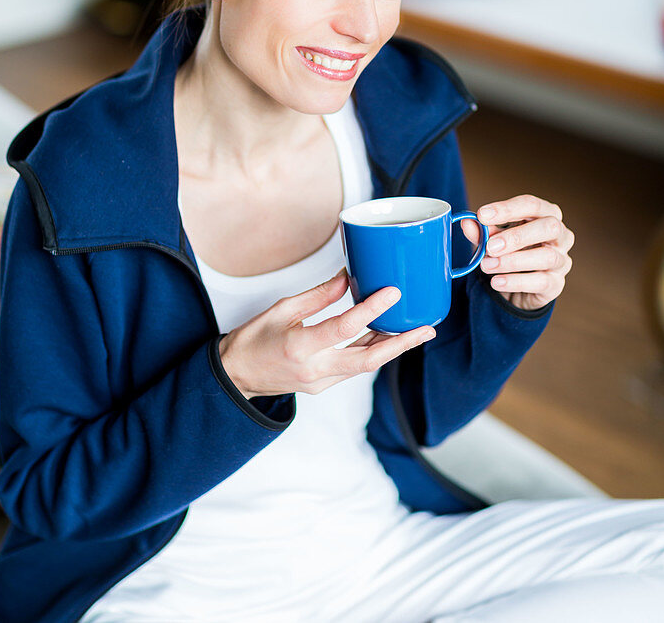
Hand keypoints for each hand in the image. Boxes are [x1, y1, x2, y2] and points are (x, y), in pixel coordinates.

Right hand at [218, 268, 435, 398]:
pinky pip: (354, 368)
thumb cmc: (253, 339)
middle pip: (368, 358)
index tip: (393, 293)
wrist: (236, 375)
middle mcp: (314, 368)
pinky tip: (385, 338)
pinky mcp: (323, 385)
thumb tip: (349, 278)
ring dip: (391, 348)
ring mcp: (320, 381)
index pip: (344, 326)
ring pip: (365, 365)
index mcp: (300, 345)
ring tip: (416, 332)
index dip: (372, 309)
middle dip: (401, 344)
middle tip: (426, 329)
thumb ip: (319, 296)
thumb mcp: (282, 309)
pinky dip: (372, 352)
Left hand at [460, 194, 574, 310]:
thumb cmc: (509, 252)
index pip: (532, 204)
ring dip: (513, 261)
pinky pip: (542, 281)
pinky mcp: (557, 284)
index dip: (507, 209)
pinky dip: (516, 281)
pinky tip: (497, 281)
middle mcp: (561, 235)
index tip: (482, 215)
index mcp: (546, 214)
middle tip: (490, 246)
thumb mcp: (493, 239)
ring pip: (547, 256)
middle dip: (517, 236)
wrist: (516, 287)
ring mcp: (562, 260)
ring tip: (487, 266)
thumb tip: (467, 222)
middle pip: (549, 227)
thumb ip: (482, 231)